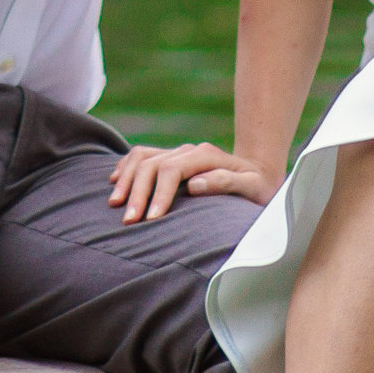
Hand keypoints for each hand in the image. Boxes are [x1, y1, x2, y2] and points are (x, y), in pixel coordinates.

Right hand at [107, 143, 280, 221]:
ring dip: (126, 180)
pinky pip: (140, 155)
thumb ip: (226, 182)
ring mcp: (177, 152)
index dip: (159, 194)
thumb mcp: (253, 187)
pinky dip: (125, 167)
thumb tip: (194, 185)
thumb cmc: (258, 187)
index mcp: (205, 155)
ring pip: (141, 157)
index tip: (150, 220)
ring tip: (115, 204)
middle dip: (137, 192)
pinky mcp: (171, 158)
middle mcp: (188, 150)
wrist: (258, 173)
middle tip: (128, 221)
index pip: (171, 169)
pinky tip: (115, 181)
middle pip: (152, 164)